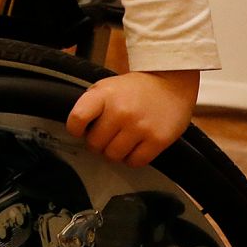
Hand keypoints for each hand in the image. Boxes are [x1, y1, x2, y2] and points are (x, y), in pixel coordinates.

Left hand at [66, 69, 197, 166]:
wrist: (171, 84)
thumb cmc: (135, 89)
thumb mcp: (106, 87)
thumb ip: (90, 105)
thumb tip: (78, 130)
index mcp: (104, 95)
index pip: (77, 119)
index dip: (75, 129)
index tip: (79, 131)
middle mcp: (121, 111)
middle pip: (94, 143)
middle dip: (97, 143)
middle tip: (105, 137)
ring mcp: (140, 126)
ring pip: (113, 156)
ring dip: (114, 153)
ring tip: (120, 142)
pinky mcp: (158, 140)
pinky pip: (135, 162)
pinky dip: (131, 159)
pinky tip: (134, 148)